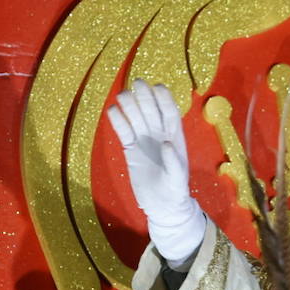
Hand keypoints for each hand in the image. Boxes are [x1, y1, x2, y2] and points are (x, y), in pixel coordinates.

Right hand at [107, 79, 204, 263]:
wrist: (162, 206)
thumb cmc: (175, 192)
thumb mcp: (177, 180)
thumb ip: (173, 163)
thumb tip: (165, 144)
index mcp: (175, 138)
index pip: (170, 113)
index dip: (164, 99)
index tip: (158, 87)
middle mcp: (159, 135)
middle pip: (151, 111)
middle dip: (145, 97)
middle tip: (137, 83)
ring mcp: (144, 141)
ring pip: (136, 118)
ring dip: (130, 106)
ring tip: (122, 95)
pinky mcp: (131, 150)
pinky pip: (124, 132)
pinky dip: (119, 122)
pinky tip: (112, 111)